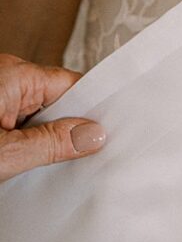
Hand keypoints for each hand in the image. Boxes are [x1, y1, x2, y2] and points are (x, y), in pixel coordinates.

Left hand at [0, 53, 106, 183]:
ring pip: (37, 115)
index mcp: (14, 75)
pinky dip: (26, 141)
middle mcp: (5, 78)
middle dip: (69, 130)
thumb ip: (51, 143)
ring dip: (45, 139)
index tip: (111, 132)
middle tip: (89, 158)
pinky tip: (32, 163)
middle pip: (56, 101)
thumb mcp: (5, 153)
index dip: (93, 109)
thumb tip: (92, 134)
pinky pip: (18, 123)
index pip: (72, 85)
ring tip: (58, 166)